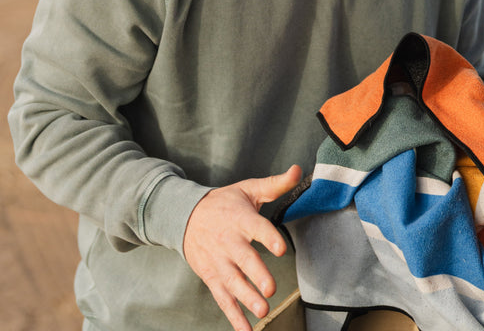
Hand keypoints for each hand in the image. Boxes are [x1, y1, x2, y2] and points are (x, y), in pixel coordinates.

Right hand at [183, 164, 301, 330]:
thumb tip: (298, 170)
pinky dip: (234, 316)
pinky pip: (223, 299)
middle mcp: (229, 242)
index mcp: (241, 218)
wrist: (185, 216)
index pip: (256, 228)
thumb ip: (275, 184)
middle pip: (244, 260)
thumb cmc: (224, 203)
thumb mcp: (248, 189)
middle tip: (270, 288)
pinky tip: (246, 330)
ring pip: (233, 283)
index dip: (269, 238)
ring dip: (247, 299)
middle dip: (257, 275)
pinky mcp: (212, 277)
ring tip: (263, 311)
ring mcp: (219, 262)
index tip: (280, 248)